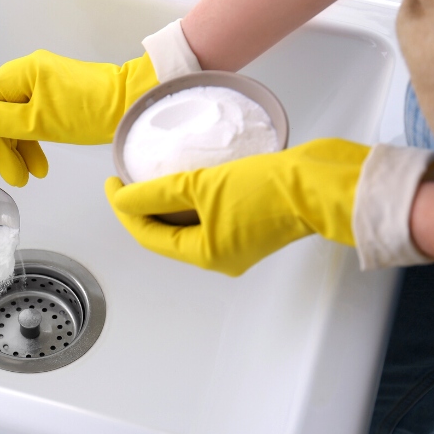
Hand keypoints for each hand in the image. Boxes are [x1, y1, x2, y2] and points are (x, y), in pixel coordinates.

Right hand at [0, 49, 158, 186]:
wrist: (132, 106)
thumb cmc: (90, 111)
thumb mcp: (36, 122)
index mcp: (20, 72)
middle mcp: (28, 75)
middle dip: (3, 150)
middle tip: (14, 178)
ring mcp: (43, 86)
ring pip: (16, 123)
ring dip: (19, 151)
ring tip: (29, 177)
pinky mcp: (56, 99)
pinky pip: (33, 122)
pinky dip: (34, 144)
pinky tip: (39, 164)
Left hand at [105, 138, 369, 275]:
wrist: (321, 183)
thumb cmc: (269, 189)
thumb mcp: (203, 186)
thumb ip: (157, 193)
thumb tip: (123, 198)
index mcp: (207, 254)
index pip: (150, 236)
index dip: (125, 210)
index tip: (112, 183)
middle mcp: (221, 255)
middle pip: (167, 234)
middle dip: (143, 209)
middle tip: (126, 180)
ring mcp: (238, 242)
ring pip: (188, 225)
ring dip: (167, 204)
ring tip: (149, 177)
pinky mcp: (252, 224)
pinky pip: (208, 216)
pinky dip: (191, 201)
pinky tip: (184, 179)